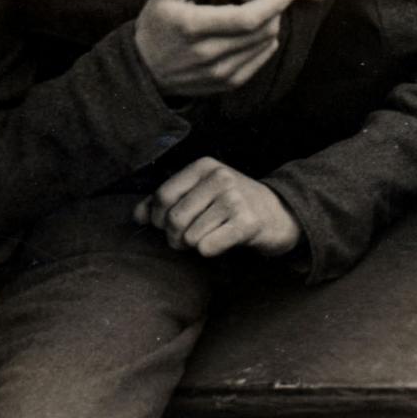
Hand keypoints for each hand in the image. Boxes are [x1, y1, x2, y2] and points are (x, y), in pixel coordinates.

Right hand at [133, 0, 298, 97]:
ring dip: (271, 26)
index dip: (273, 3)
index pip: (247, 18)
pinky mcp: (226, 83)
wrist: (144, 68)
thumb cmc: (157, 24)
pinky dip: (265, 44)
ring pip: (263, 46)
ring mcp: (219, 72)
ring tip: (261, 13)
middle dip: (275, 11)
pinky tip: (257, 33)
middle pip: (261, 32)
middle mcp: (208, 53)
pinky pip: (258, 62)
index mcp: (194, 26)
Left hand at [135, 158, 300, 257]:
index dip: (158, 219)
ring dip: (192, 246)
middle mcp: (220, 177)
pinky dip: (208, 251)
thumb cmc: (231, 205)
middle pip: (174, 219)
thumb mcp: (200, 193)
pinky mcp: (247, 222)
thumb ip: (166, 201)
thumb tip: (137, 216)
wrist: (279, 213)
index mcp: (204, 166)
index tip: (167, 227)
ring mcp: (235, 199)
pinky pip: (208, 246)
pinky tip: (219, 244)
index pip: (162, 196)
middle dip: (174, 238)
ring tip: (204, 240)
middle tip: (184, 241)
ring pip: (190, 236)